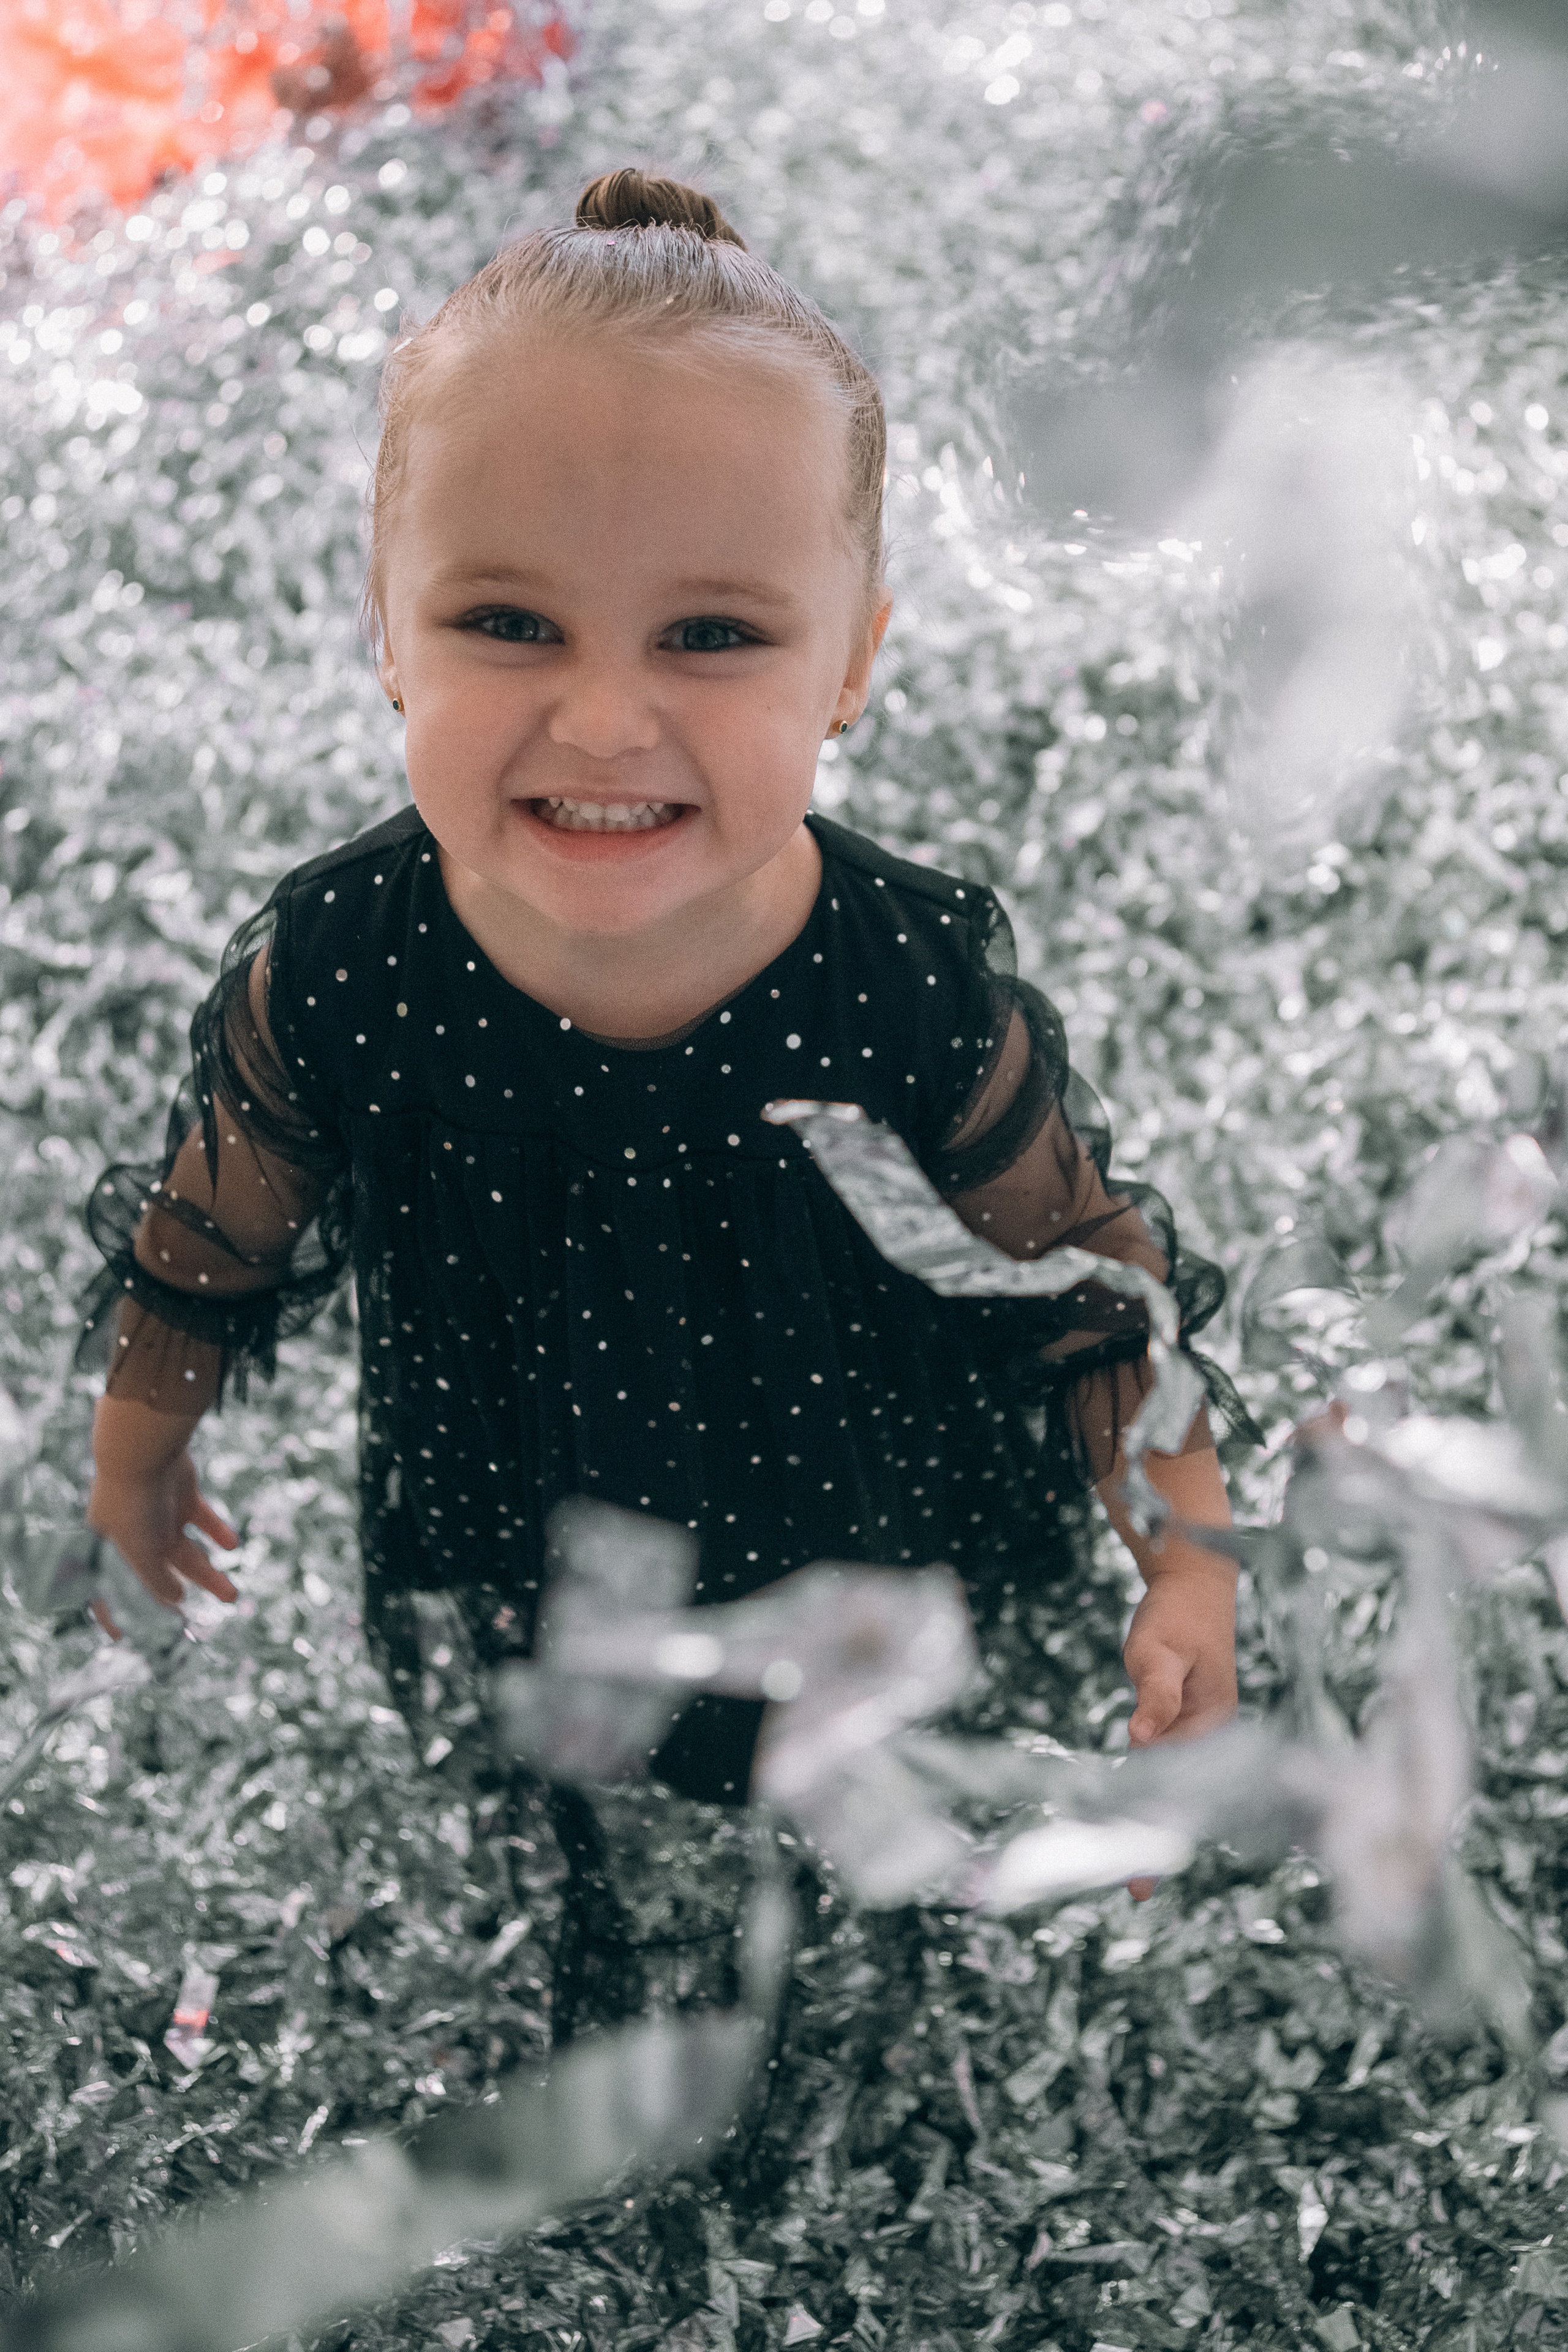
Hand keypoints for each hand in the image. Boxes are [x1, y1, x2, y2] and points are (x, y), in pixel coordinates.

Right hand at [87, 1450, 239, 1624]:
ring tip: (232, 1596)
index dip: (115, 1615)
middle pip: (160, 1575)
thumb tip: (175, 1601)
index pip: (109, 1590)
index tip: (126, 1638)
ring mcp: (158, 1514)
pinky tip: (233, 1547)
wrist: (145, 1451)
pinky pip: (202, 1520)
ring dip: (209, 1574)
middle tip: (192, 1622)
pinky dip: (218, 1532)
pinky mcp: (181, 1495)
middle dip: (182, 1598)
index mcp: (110, 1550)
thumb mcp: (142, 1552)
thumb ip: (156, 1580)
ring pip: (187, 1552)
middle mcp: (134, 1534)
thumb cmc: (134, 1505)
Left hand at [1122, 1554, 1237, 1900]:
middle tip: (1136, 1890)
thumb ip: (1154, 1693)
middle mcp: (1208, 1733)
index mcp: (1212, 1723)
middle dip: (1160, 1838)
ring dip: (1151, 1818)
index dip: (1166, 1826)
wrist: (1191, 1586)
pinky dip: (1146, 1788)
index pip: (1185, 1784)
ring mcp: (1195, 1729)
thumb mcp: (1160, 1649)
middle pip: (1182, 1794)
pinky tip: (1130, 1814)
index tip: (1149, 1871)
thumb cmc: (1178, 1616)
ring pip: (1170, 1783)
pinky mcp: (1177, 1721)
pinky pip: (1161, 1763)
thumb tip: (1141, 1739)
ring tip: (1128, 1868)